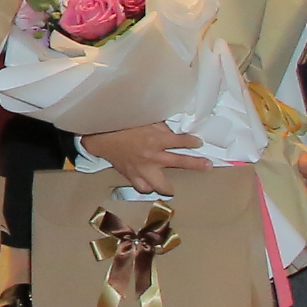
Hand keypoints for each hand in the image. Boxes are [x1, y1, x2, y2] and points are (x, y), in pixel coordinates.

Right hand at [79, 120, 214, 195]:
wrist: (99, 137)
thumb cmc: (121, 125)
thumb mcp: (143, 120)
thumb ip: (160, 127)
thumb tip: (173, 131)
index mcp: (156, 139)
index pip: (182, 141)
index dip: (193, 142)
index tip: (199, 143)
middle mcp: (152, 156)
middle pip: (181, 162)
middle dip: (197, 164)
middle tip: (207, 165)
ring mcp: (142, 169)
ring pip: (162, 185)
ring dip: (168, 185)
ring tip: (172, 187)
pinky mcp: (132, 176)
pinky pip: (143, 187)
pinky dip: (147, 187)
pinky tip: (150, 185)